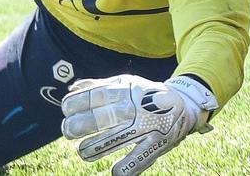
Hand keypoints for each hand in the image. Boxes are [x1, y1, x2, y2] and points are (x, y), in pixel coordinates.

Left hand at [60, 74, 217, 174]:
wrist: (184, 105)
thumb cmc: (146, 95)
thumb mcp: (125, 83)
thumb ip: (98, 86)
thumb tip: (71, 90)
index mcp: (124, 91)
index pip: (93, 97)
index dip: (74, 105)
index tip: (65, 111)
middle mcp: (133, 108)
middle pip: (99, 119)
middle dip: (77, 127)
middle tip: (68, 132)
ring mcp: (145, 127)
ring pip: (113, 141)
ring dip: (92, 149)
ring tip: (83, 151)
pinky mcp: (156, 144)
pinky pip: (136, 159)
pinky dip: (123, 169)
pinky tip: (114, 172)